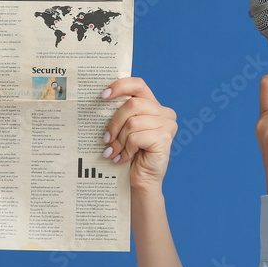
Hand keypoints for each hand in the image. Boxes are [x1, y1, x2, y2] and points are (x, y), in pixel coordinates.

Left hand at [102, 78, 177, 195]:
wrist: (140, 181)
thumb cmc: (130, 155)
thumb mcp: (124, 130)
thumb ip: (121, 114)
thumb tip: (100, 100)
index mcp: (154, 106)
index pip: (138, 84)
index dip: (120, 86)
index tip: (103, 96)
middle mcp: (164, 112)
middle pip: (132, 104)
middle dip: (114, 123)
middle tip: (106, 140)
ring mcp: (167, 125)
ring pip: (132, 122)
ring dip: (119, 140)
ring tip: (114, 152)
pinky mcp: (165, 139)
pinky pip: (136, 137)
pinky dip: (126, 149)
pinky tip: (124, 158)